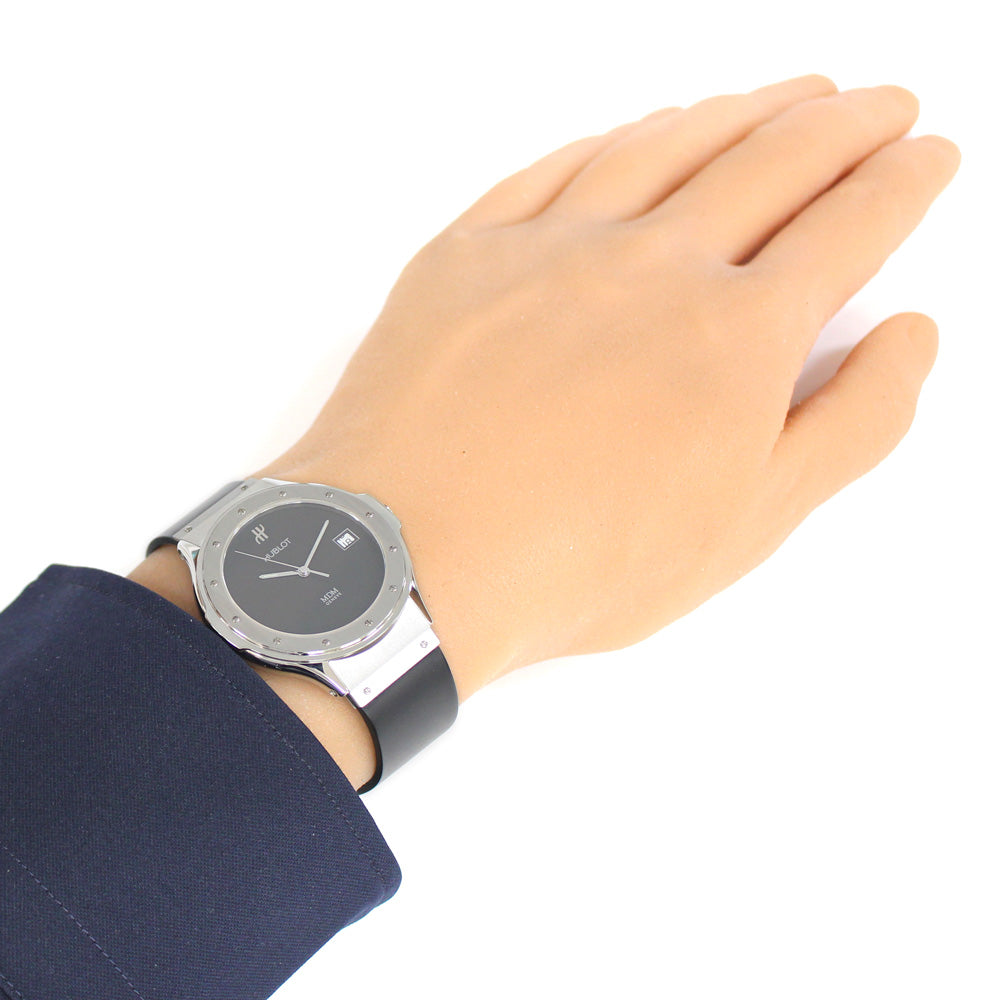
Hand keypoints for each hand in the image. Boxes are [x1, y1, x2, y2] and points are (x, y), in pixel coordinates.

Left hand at [258, 75, 957, 701]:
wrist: (412, 555)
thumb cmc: (580, 560)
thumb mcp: (748, 524)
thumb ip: (849, 425)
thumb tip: (909, 338)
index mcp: (734, 334)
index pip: (846, 228)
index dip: (900, 185)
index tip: (926, 157)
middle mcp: (651, 265)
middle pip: (771, 162)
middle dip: (841, 125)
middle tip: (879, 103)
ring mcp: (552, 246)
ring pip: (667, 146)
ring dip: (740, 111)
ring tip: (784, 95)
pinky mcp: (469, 252)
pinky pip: (555, 167)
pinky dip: (616, 138)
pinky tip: (641, 130)